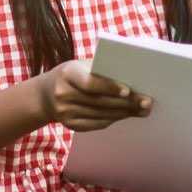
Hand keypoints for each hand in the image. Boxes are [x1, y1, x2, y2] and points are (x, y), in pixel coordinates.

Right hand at [37, 59, 151, 131]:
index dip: (110, 87)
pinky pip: (97, 124)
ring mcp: (65, 112)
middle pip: (100, 101)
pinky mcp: (70, 125)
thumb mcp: (81, 65)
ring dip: (124, 112)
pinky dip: (114, 119)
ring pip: (102, 114)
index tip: (128, 90)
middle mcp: (63, 94)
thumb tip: (133, 75)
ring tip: (142, 109)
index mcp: (68, 73)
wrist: (45, 95)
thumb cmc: (72, 75)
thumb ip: (101, 68)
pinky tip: (126, 114)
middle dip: (126, 102)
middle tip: (146, 102)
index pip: (90, 83)